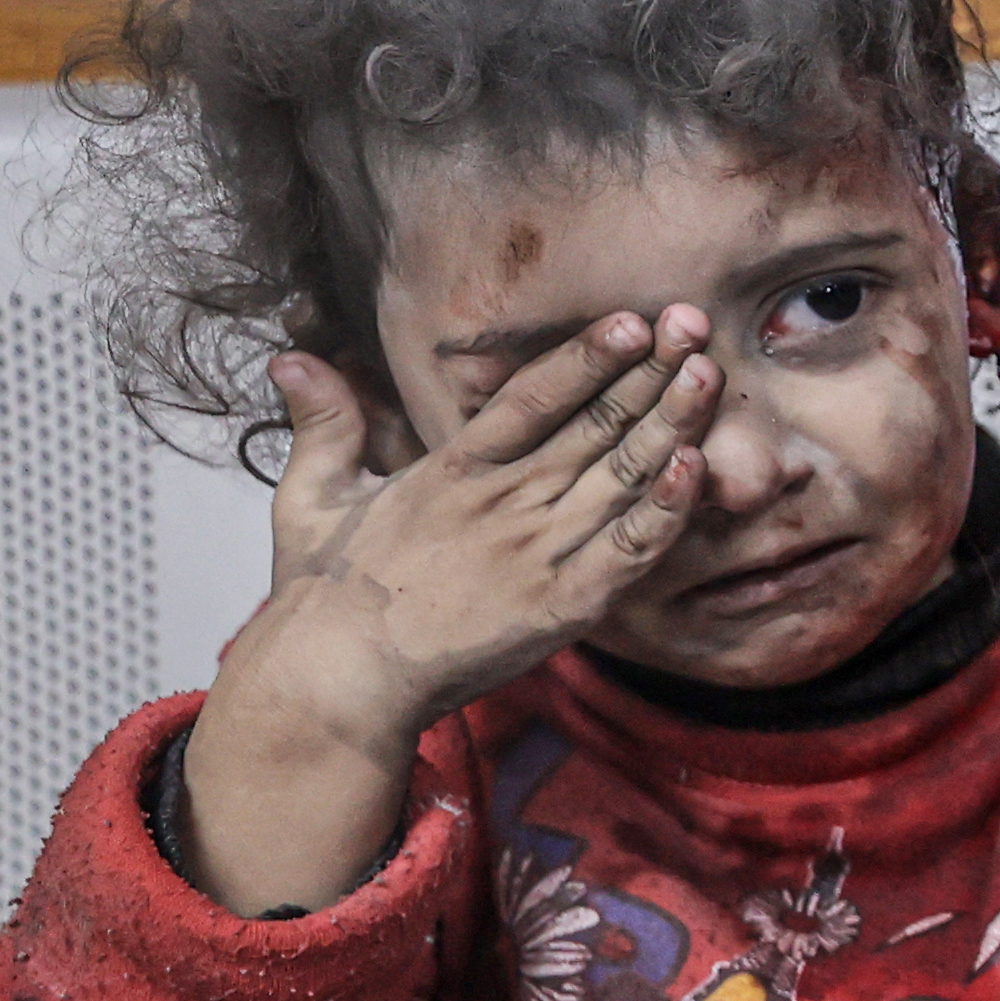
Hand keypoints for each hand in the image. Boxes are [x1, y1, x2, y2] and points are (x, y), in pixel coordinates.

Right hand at [175, 312, 719, 911]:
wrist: (338, 680)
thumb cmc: (323, 594)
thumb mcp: (312, 496)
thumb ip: (323, 424)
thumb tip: (291, 358)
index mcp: (452, 471)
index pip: (532, 398)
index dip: (586, 356)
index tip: (632, 321)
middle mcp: (503, 502)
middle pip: (593, 426)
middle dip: (648, 374)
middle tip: (696, 324)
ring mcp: (537, 552)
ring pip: (621, 477)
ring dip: (670, 424)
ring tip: (708, 375)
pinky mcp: (562, 605)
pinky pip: (629, 550)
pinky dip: (666, 509)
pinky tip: (696, 467)